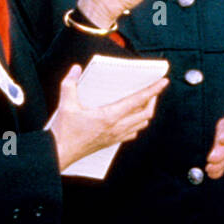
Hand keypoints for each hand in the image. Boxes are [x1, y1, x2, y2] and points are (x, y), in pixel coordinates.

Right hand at [50, 64, 166, 170]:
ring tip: (145, 101)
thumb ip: (70, 83)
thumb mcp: (65, 104)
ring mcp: (116, 136)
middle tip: (153, 90)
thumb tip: (76, 69)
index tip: (163, 82)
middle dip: (153, 99)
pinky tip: (132, 118)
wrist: (60, 154)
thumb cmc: (64, 131)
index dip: (153, 90)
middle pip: (146, 113)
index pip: (138, 100)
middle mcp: (117, 127)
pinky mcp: (112, 143)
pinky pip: (132, 133)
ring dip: (146, 112)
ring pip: (141, 123)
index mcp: (109, 116)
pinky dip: (137, 123)